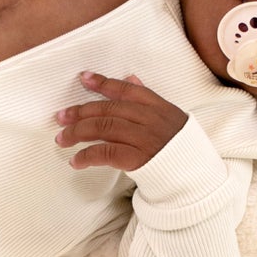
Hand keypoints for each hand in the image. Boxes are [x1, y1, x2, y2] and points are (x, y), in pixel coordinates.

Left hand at [53, 72, 187, 171]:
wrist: (195, 179)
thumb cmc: (180, 148)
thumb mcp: (169, 118)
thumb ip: (148, 98)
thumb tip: (130, 77)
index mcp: (158, 107)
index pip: (126, 89)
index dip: (102, 83)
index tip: (82, 78)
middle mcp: (150, 120)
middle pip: (108, 110)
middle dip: (80, 112)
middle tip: (60, 117)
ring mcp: (144, 139)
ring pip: (103, 128)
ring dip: (77, 133)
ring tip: (62, 139)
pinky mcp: (138, 160)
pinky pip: (105, 153)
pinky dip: (87, 156)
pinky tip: (75, 161)